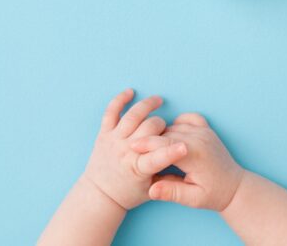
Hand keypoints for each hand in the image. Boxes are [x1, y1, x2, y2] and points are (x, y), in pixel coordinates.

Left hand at [83, 89, 187, 210]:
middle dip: (162, 125)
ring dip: (147, 105)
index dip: (172, 151)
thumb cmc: (129, 193)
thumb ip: (167, 175)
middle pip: (149, 129)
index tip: (185, 146)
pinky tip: (130, 92)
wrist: (100, 194)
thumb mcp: (151, 189)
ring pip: (132, 116)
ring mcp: (113, 140)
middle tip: (166, 128)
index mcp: (137, 168)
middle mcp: (125, 151)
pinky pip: (111, 111)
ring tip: (158, 100)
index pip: (157, 158)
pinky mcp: (104, 133)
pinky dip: (120, 99)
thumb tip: (183, 159)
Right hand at [131, 112, 244, 210]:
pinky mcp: (206, 129)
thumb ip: (172, 192)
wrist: (234, 187)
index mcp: (195, 154)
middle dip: (150, 140)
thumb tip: (151, 189)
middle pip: (167, 133)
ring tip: (148, 145)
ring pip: (174, 126)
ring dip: (161, 134)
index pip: (165, 144)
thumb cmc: (213, 195)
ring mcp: (204, 131)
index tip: (130, 147)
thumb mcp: (192, 199)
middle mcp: (200, 138)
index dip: (146, 144)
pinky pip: (187, 118)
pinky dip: (176, 124)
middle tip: (134, 149)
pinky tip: (170, 135)